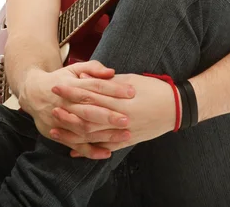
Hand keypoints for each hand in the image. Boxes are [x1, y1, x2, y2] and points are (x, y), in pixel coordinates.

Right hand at [18, 61, 135, 158]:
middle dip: (108, 115)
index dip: (113, 89)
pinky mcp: (58, 133)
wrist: (33, 93)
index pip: (95, 86)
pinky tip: (107, 153)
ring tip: (125, 136)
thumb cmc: (60, 79)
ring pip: (84, 129)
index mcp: (72, 85)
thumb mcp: (74, 69)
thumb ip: (93, 68)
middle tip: (128, 119)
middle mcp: (66, 103)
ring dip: (104, 134)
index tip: (132, 92)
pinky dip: (91, 151)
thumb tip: (112, 72)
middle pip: (89, 110)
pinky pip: (76, 145)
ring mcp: (61, 120)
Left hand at [51, 73, 177, 157]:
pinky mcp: (128, 141)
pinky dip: (89, 149)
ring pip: (94, 134)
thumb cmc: (154, 88)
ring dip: (73, 132)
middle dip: (69, 112)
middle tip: (52, 108)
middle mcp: (120, 117)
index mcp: (120, 99)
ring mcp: (124, 131)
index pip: (90, 94)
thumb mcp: (130, 79)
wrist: (177, 108)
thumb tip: (84, 77)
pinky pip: (105, 147)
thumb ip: (106, 81)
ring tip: (56, 129)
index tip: (57, 86)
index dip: (72, 90)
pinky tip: (74, 151)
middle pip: (88, 115)